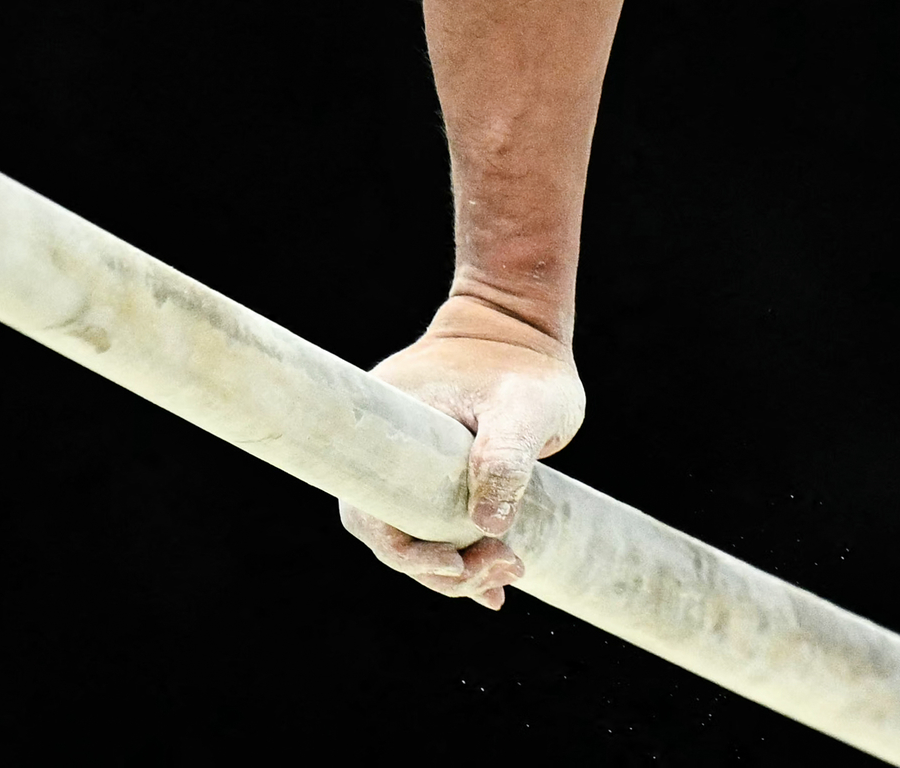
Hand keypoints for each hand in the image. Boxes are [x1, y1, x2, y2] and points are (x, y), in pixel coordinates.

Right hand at [337, 295, 587, 608]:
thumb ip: (506, 456)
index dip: (406, 553)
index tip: (456, 566)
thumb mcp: (524, 406)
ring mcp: (410, 462)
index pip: (374, 515)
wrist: (521, 322)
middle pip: (393, 534)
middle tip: (504, 571)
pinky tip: (495, 577)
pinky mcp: (435, 471)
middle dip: (442, 569)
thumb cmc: (525, 361)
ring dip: (458, 567)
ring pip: (416, 533)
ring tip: (508, 574)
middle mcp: (390, 453)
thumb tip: (486, 526)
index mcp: (391, 435)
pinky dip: (463, 552)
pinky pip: (435, 521)